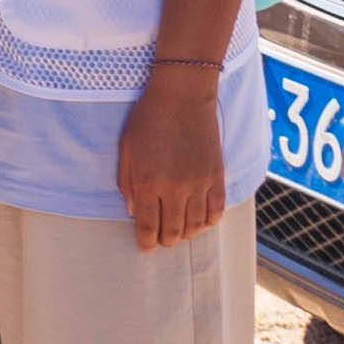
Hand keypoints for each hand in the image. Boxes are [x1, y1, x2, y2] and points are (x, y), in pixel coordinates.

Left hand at [117, 65, 227, 252]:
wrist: (183, 96)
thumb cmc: (148, 119)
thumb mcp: (127, 150)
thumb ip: (128, 183)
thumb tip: (134, 211)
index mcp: (149, 182)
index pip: (148, 225)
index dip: (146, 241)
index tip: (145, 247)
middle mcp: (176, 188)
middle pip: (174, 230)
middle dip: (166, 240)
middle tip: (162, 240)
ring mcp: (200, 183)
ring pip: (196, 225)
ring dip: (187, 233)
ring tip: (180, 232)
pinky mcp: (217, 176)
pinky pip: (217, 210)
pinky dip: (209, 221)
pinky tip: (202, 222)